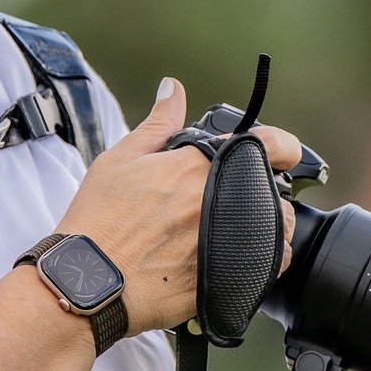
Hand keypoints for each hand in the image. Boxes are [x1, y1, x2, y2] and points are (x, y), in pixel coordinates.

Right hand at [55, 80, 301, 336]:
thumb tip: (173, 89)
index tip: (282, 152)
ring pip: (277, 231)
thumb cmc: (98, 220)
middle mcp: (220, 201)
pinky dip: (265, 263)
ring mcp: (227, 243)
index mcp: (199, 166)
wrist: (87, 281)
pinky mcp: (226, 280)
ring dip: (268, 227)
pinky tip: (239, 259)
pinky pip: (267, 269)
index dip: (283, 146)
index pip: (268, 144)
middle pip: (273, 193)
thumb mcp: (120, 160)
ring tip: (236, 231)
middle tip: (235, 200)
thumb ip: (158, 124)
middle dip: (263, 193)